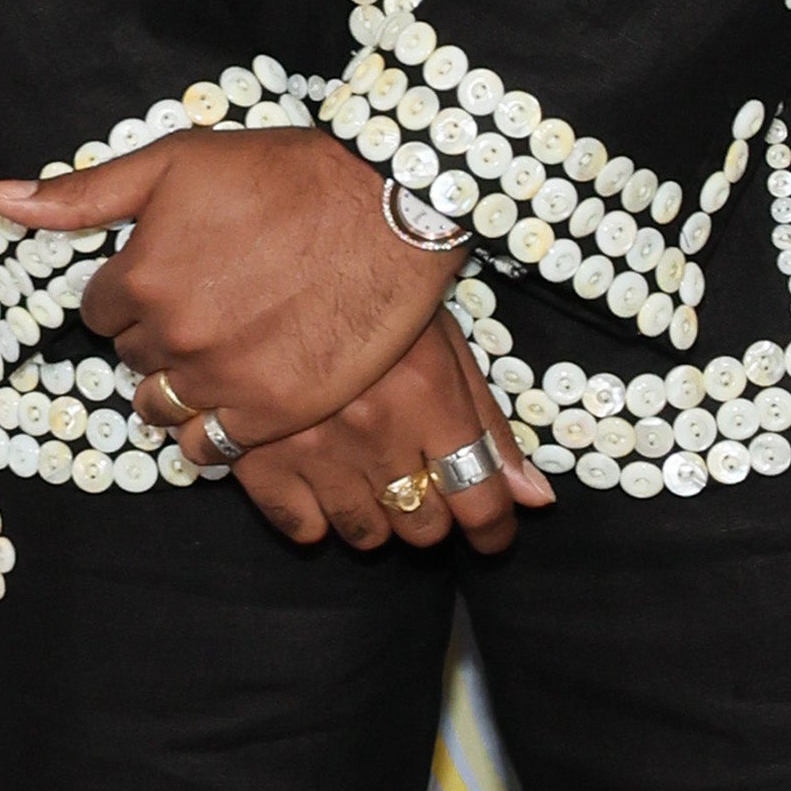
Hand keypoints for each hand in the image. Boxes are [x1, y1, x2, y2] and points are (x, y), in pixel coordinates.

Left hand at [0, 121, 446, 456]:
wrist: (385, 206)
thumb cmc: (282, 174)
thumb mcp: (174, 163)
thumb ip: (84, 193)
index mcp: (141, 276)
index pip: (100, 312)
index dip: (133, 293)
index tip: (172, 277)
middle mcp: (173, 335)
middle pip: (134, 359)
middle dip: (159, 337)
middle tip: (207, 308)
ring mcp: (223, 378)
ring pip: (164, 407)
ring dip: (181, 386)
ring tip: (220, 355)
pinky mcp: (273, 411)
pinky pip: (210, 445)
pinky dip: (214, 428)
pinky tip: (237, 394)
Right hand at [232, 313, 553, 555]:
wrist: (261, 255)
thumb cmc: (367, 292)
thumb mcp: (440, 339)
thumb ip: (486, 423)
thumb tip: (535, 498)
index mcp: (427, 393)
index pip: (479, 497)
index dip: (493, 529)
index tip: (492, 535)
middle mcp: (374, 428)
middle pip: (424, 525)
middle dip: (433, 513)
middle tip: (420, 483)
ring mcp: (311, 447)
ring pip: (365, 533)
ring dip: (377, 518)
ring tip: (369, 478)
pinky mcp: (255, 456)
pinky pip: (300, 526)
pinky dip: (316, 518)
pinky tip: (320, 483)